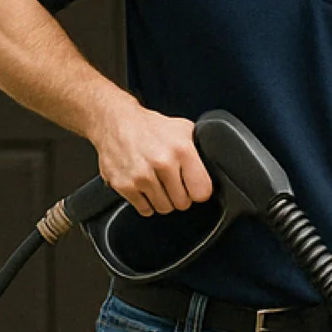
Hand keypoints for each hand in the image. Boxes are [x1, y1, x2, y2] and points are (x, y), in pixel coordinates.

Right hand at [91, 102, 211, 215]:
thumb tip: (216, 166)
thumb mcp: (183, 130)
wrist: (114, 121)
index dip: (198, 191)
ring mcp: (141, 176)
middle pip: (182, 203)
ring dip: (163, 200)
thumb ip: (200, 150)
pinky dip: (145, 202)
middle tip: (173, 183)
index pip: (202, 192)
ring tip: (158, 183)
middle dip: (180, 196)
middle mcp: (162, 163)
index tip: (193, 186)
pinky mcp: (124, 185)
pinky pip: (144, 209)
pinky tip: (144, 187)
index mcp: (182, 150)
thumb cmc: (151, 127)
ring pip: (164, 209)